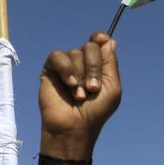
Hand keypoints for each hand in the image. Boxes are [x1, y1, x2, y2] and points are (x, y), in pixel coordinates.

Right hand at [38, 31, 120, 159]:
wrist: (75, 126)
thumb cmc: (96, 111)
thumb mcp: (112, 87)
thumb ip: (111, 63)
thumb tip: (109, 40)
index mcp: (99, 67)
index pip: (99, 43)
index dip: (100, 38)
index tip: (103, 40)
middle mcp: (83, 64)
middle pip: (90, 46)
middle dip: (94, 67)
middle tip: (93, 89)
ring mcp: (67, 66)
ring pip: (75, 52)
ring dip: (81, 75)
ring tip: (80, 95)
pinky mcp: (50, 69)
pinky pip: (58, 56)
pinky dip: (66, 69)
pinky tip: (70, 85)